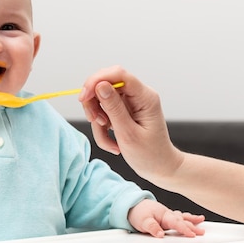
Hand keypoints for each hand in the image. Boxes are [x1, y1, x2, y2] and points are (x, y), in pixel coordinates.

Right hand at [79, 66, 182, 182]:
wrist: (160, 168)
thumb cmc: (150, 155)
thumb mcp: (128, 134)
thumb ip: (113, 108)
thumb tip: (99, 85)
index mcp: (145, 97)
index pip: (118, 74)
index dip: (96, 80)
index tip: (83, 98)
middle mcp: (138, 95)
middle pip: (105, 84)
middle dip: (93, 102)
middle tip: (93, 120)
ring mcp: (130, 103)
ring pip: (101, 100)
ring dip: (97, 120)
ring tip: (108, 138)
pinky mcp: (123, 111)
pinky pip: (103, 112)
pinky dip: (101, 128)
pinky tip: (112, 142)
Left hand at [128, 199, 205, 237]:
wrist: (131, 205)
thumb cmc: (137, 212)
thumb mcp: (142, 221)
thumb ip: (152, 227)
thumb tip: (160, 234)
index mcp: (163, 215)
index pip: (176, 223)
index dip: (184, 229)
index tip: (192, 235)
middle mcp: (167, 214)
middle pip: (182, 220)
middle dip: (192, 226)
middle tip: (202, 232)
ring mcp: (167, 215)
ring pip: (182, 217)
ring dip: (192, 219)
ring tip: (201, 220)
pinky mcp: (166, 217)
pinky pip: (179, 217)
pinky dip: (186, 218)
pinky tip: (191, 219)